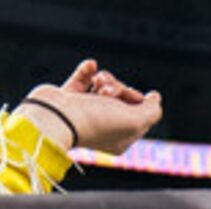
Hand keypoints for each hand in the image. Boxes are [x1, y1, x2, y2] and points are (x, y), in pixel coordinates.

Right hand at [23, 59, 162, 157]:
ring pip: (105, 86)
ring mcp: (85, 112)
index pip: (140, 114)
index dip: (139, 101)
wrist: (55, 116)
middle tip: (109, 92)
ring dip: (105, 79)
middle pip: (123, 98)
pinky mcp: (69, 98)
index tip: (134, 99)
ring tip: (98, 84)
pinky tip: (91, 66)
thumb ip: (151, 111)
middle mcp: (103, 127)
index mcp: (120, 139)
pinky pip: (85, 77)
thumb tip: (155, 99)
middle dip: (119, 88)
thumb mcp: (134, 121)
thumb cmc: (94, 121)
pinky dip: (88, 70)